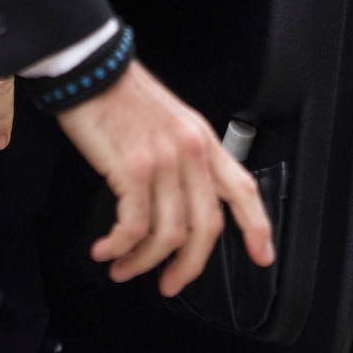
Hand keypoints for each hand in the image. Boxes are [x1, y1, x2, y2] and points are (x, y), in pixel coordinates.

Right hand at [55, 61, 273, 296]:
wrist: (91, 69)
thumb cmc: (123, 96)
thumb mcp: (171, 121)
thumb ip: (184, 158)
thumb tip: (181, 205)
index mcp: (203, 140)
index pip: (242, 189)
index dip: (257, 227)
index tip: (261, 255)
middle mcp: (190, 152)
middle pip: (205, 226)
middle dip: (188, 266)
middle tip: (171, 284)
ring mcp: (163, 161)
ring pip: (167, 234)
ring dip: (142, 262)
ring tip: (122, 267)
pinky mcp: (131, 168)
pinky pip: (133, 225)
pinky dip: (119, 246)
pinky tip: (106, 249)